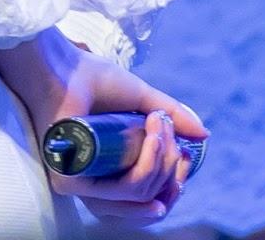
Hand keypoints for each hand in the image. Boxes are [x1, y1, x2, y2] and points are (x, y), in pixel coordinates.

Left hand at [0, 27, 208, 226]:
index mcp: (109, 170)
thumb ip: (171, 115)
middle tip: (171, 134)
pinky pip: (121, 190)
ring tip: (161, 129)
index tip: (186, 158)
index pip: (148, 198)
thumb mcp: (142, 99)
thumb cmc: (92, 78)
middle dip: (171, 170)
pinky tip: (154, 139)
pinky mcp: (70, 182)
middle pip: (150, 200)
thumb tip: (205, 136)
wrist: (59, 64)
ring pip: (140, 196)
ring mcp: (81, 184)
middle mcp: (95, 183)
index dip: (173, 184)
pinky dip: (146, 166)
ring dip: (161, 164)